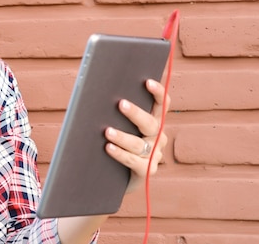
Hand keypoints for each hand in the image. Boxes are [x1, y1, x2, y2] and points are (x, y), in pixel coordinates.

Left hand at [104, 78, 169, 193]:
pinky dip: (120, 154)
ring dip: (122, 136)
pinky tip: (108, 148)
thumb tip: (97, 90)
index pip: (162, 104)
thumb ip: (116, 111)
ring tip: (107, 131)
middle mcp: (157, 136)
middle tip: (120, 104)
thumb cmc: (115, 143)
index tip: (147, 82)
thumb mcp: (120, 125)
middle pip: (150, 123)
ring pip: (138, 143)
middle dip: (135, 113)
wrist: (115, 176)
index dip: (158, 93)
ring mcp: (153, 154)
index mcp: (153, 121)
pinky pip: (133, 161)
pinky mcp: (146, 170)